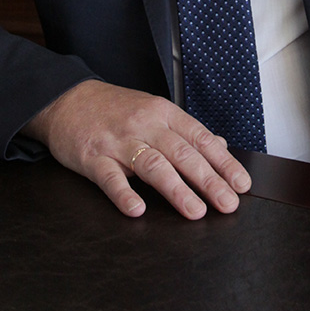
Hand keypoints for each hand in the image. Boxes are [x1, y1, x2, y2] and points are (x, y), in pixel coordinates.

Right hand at [22, 80, 251, 218]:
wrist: (67, 99)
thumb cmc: (115, 110)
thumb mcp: (153, 111)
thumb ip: (185, 131)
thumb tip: (220, 145)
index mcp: (163, 113)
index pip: (200, 138)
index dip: (223, 162)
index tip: (242, 184)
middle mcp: (144, 125)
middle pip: (181, 152)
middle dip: (208, 180)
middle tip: (228, 204)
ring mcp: (118, 142)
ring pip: (152, 164)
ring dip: (176, 189)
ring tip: (195, 211)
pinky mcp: (92, 157)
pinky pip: (109, 177)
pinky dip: (124, 193)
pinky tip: (137, 209)